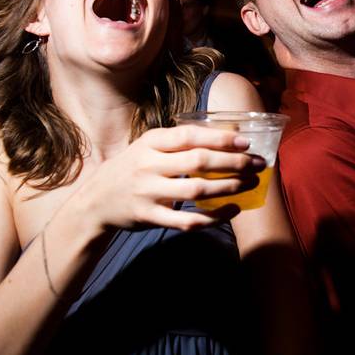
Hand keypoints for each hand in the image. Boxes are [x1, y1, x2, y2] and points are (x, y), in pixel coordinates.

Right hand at [73, 124, 263, 232]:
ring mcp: (148, 192)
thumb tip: (225, 134)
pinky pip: (187, 221)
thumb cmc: (132, 168)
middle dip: (234, 162)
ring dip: (230, 187)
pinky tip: (233, 209)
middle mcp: (148, 165)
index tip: (247, 141)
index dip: (221, 138)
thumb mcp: (147, 147)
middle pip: (198, 162)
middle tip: (259, 163)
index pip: (190, 137)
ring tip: (251, 183)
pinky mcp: (150, 217)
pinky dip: (214, 217)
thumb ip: (177, 141)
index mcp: (150, 143)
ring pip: (197, 191)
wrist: (95, 202)